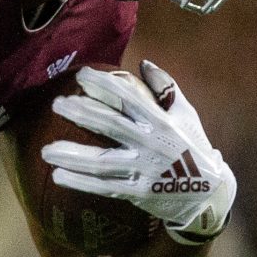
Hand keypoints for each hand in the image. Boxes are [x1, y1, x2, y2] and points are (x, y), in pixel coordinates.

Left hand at [41, 62, 235, 244]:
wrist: (210, 192)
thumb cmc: (193, 147)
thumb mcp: (186, 114)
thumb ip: (166, 87)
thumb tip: (143, 63)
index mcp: (161, 121)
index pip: (128, 98)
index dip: (104, 85)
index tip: (81, 75)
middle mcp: (151, 144)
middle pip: (111, 126)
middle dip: (82, 113)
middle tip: (57, 104)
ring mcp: (144, 171)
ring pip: (102, 162)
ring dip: (73, 156)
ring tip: (46, 150)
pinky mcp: (139, 193)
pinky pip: (105, 188)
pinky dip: (81, 183)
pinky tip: (59, 175)